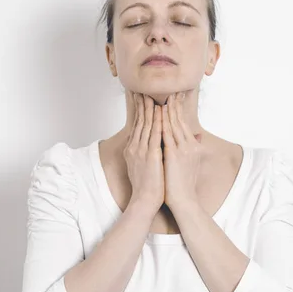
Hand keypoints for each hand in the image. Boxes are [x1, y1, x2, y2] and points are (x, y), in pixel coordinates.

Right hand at [123, 92, 164, 213]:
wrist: (145, 200)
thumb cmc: (149, 185)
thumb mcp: (147, 165)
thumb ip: (152, 151)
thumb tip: (158, 143)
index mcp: (133, 149)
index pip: (137, 126)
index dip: (139, 111)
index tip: (141, 98)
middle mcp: (134, 147)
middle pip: (139, 122)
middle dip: (142, 105)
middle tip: (143, 90)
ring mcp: (141, 151)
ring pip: (145, 125)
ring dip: (148, 109)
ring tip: (150, 95)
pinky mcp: (150, 156)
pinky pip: (154, 134)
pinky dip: (156, 121)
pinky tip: (159, 111)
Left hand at [162, 91, 204, 209]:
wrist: (183, 200)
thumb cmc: (183, 185)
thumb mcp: (191, 163)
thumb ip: (193, 147)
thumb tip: (197, 137)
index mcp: (191, 146)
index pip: (183, 122)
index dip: (178, 108)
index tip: (174, 96)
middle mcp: (188, 145)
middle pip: (179, 119)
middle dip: (173, 104)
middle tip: (169, 89)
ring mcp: (182, 149)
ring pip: (173, 124)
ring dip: (166, 109)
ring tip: (161, 95)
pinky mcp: (174, 155)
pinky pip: (167, 134)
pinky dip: (162, 122)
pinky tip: (158, 113)